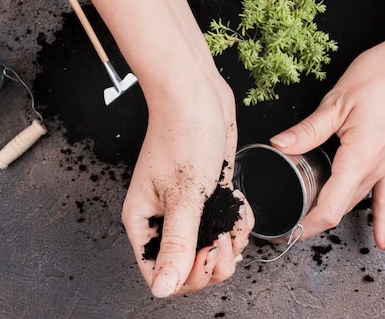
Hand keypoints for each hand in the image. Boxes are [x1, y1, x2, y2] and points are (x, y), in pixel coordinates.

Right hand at [121, 73, 253, 297]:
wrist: (198, 95)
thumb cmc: (182, 134)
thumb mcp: (182, 195)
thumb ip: (176, 244)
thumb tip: (163, 288)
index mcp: (144, 222)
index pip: (161, 273)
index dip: (188, 275)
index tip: (208, 252)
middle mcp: (164, 219)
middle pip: (189, 267)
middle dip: (214, 261)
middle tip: (224, 237)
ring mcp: (188, 208)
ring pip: (210, 249)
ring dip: (229, 242)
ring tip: (234, 219)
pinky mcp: (209, 195)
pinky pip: (223, 226)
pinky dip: (237, 223)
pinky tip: (240, 204)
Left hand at [270, 27, 384, 250]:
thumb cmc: (383, 76)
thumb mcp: (337, 103)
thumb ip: (308, 130)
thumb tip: (279, 145)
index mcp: (359, 160)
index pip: (328, 210)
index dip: (304, 227)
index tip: (284, 233)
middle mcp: (375, 170)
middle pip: (339, 209)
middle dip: (311, 223)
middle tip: (285, 225)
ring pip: (355, 201)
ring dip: (332, 214)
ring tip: (308, 222)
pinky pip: (384, 196)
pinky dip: (380, 220)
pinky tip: (381, 242)